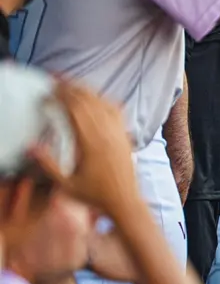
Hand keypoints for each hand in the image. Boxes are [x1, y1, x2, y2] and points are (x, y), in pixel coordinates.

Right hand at [30, 81, 137, 218]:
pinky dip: (104, 100)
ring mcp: (118, 133)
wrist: (125, 202)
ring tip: (70, 84)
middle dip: (70, 88)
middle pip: (87, 101)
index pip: (74, 110)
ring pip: (102, 103)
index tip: (46, 96)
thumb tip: (30, 146)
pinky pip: (116, 111)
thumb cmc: (95, 196)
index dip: (59, 98)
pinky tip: (95, 97)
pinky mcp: (125, 136)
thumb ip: (47, 165)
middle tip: (54, 81)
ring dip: (85, 91)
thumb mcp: (65, 185)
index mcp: (90, 143)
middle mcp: (106, 134)